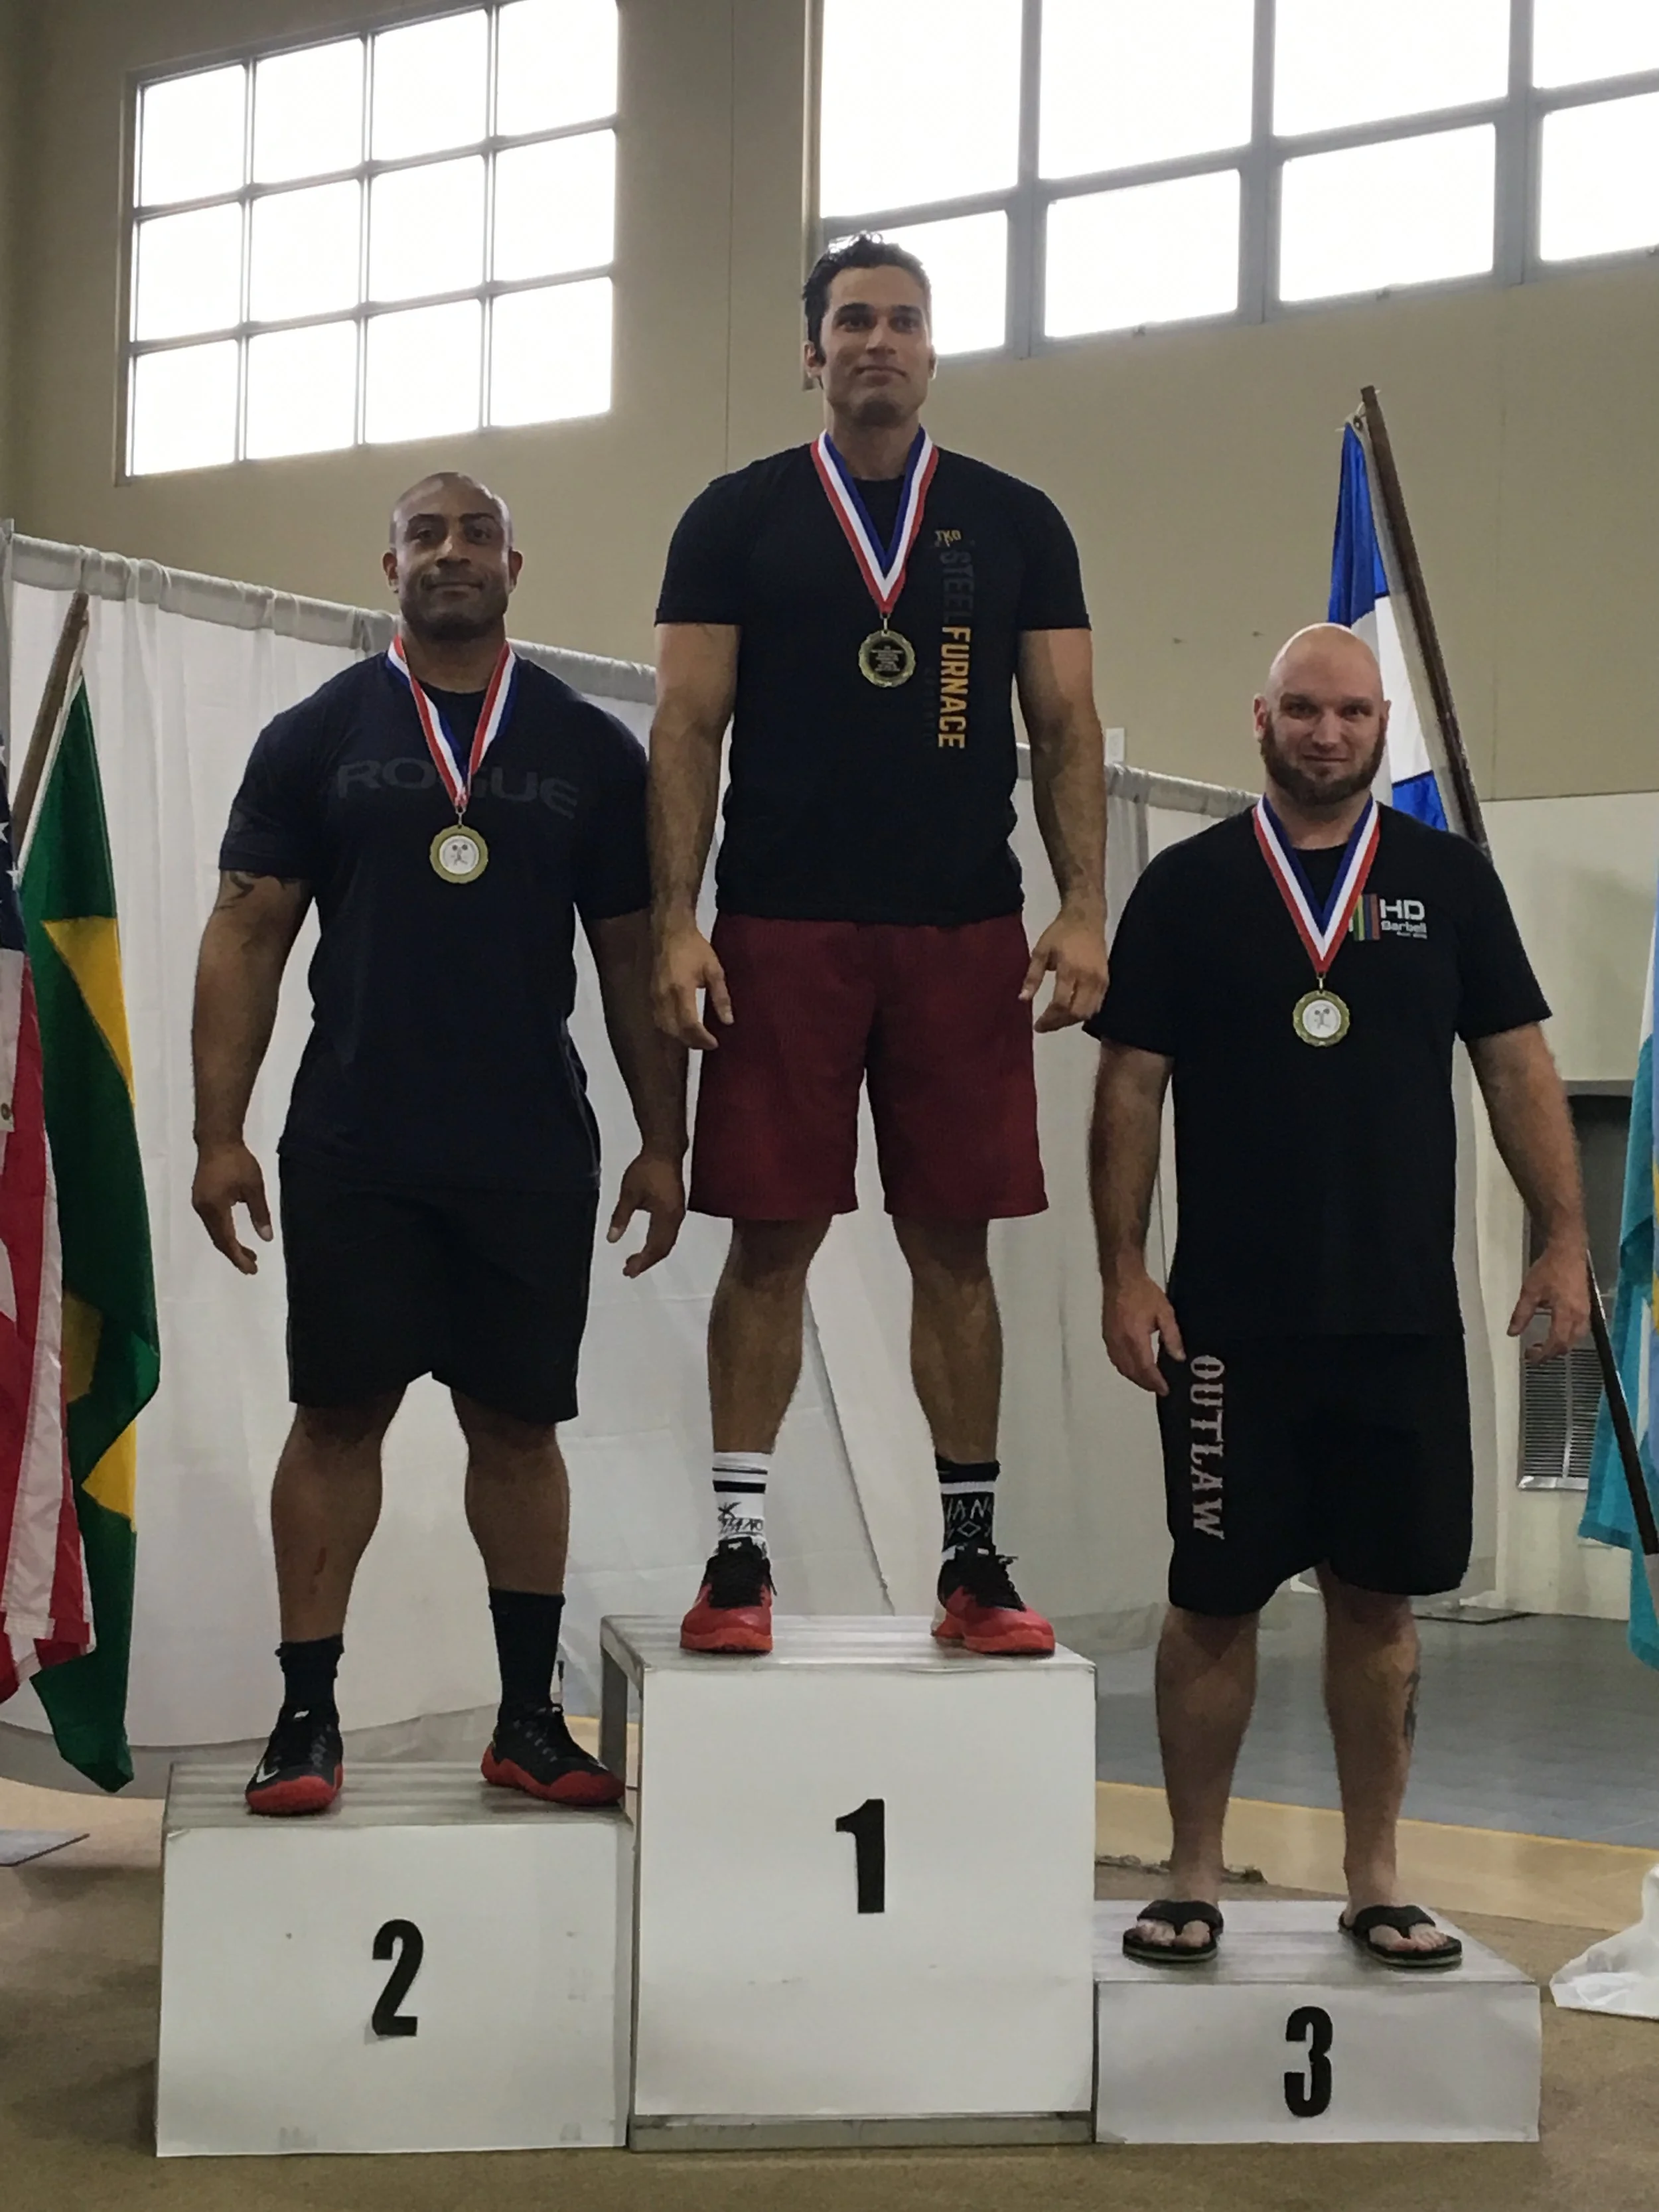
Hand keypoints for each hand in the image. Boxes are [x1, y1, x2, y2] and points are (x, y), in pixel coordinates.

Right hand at [192, 1140, 271, 1274]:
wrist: (217, 1140)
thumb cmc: (238, 1161)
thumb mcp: (254, 1187)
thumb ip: (260, 1213)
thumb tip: (266, 1238)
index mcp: (215, 1208)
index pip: (226, 1241)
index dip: (238, 1257)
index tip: (251, 1269)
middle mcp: (203, 1209)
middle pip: (219, 1239)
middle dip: (235, 1254)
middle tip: (253, 1265)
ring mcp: (199, 1203)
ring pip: (215, 1232)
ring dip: (230, 1243)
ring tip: (249, 1253)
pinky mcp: (201, 1198)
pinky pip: (212, 1222)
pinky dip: (224, 1232)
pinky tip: (235, 1234)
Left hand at [607, 1150, 686, 1277]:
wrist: (664, 1151)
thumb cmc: (647, 1169)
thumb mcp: (629, 1194)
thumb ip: (621, 1217)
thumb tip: (612, 1239)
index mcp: (666, 1216)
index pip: (655, 1247)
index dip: (642, 1262)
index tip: (628, 1271)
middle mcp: (676, 1218)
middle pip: (664, 1248)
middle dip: (647, 1262)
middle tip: (629, 1270)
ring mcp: (678, 1213)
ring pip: (668, 1242)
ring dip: (653, 1253)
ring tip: (635, 1261)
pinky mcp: (676, 1207)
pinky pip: (669, 1233)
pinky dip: (658, 1243)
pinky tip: (647, 1244)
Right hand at [652, 921, 731, 1050]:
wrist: (670, 932)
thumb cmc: (694, 948)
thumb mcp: (714, 970)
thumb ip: (721, 997)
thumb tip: (728, 1021)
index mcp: (681, 989)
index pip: (689, 1024)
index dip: (701, 1038)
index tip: (714, 1043)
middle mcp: (664, 995)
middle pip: (675, 1030)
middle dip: (692, 1042)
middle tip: (708, 1044)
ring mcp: (655, 996)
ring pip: (664, 1027)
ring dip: (680, 1038)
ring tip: (697, 1039)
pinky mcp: (651, 994)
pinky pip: (658, 1019)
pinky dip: (671, 1029)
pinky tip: (683, 1029)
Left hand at [1021, 907, 1108, 1033]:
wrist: (1086, 918)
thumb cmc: (1061, 933)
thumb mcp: (1040, 951)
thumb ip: (1032, 976)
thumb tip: (1023, 999)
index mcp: (1070, 969)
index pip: (1061, 1003)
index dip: (1048, 1019)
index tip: (1036, 1025)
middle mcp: (1088, 978)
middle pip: (1076, 1013)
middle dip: (1059, 1023)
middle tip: (1045, 1025)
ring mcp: (1100, 980)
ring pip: (1089, 1012)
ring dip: (1071, 1021)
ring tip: (1055, 1020)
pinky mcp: (1106, 980)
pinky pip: (1097, 1005)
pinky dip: (1084, 1013)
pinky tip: (1070, 1012)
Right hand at [1102, 1267, 1184, 1393]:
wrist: (1121, 1278)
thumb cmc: (1142, 1291)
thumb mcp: (1165, 1312)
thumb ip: (1173, 1337)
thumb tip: (1178, 1357)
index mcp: (1135, 1337)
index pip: (1146, 1368)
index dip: (1156, 1382)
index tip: (1164, 1390)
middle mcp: (1120, 1342)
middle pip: (1132, 1372)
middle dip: (1145, 1384)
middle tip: (1158, 1388)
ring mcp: (1111, 1339)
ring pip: (1121, 1367)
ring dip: (1134, 1378)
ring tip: (1147, 1382)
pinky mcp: (1107, 1335)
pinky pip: (1115, 1359)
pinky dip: (1124, 1368)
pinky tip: (1132, 1367)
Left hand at [1509, 1237, 1590, 1361]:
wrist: (1568, 1250)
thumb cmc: (1549, 1268)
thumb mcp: (1529, 1291)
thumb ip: (1521, 1314)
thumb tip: (1512, 1333)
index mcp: (1566, 1313)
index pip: (1556, 1342)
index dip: (1543, 1354)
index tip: (1530, 1357)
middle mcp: (1580, 1315)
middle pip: (1568, 1344)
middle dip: (1552, 1353)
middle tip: (1535, 1353)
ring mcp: (1586, 1311)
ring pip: (1577, 1338)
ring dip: (1561, 1346)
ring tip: (1545, 1346)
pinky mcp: (1587, 1306)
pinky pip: (1581, 1329)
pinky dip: (1569, 1337)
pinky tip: (1558, 1333)